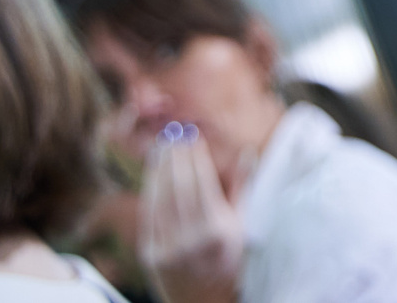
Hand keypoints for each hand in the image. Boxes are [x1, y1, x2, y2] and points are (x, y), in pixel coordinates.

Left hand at [138, 125, 245, 302]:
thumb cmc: (231, 262)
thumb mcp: (243, 227)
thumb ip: (242, 189)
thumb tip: (246, 153)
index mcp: (218, 231)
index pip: (201, 184)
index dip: (195, 157)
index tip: (192, 136)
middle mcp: (191, 240)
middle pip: (179, 187)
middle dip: (176, 157)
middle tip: (174, 134)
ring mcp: (168, 249)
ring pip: (160, 200)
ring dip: (160, 170)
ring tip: (162, 147)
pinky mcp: (151, 256)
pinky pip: (150, 217)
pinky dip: (151, 192)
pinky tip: (154, 175)